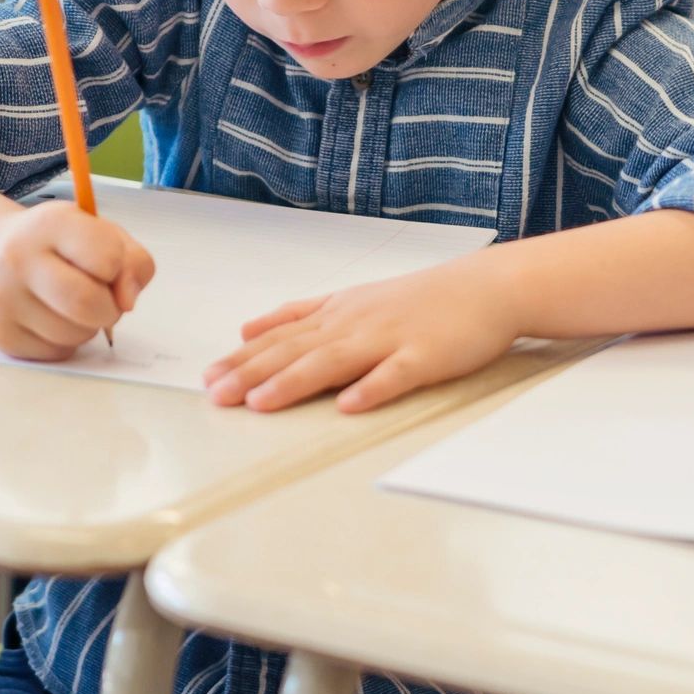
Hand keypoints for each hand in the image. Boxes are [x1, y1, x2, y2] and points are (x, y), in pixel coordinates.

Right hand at [0, 201, 155, 360]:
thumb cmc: (59, 244)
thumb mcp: (102, 233)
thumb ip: (134, 262)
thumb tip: (127, 301)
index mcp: (50, 224)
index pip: (107, 260)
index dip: (119, 270)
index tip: (109, 267)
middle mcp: (17, 258)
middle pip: (87, 305)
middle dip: (109, 309)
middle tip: (103, 298)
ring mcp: (2, 298)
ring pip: (75, 335)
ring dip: (88, 326)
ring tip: (70, 304)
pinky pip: (57, 352)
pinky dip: (66, 341)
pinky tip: (50, 317)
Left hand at [203, 260, 519, 412]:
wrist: (486, 287)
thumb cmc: (422, 299)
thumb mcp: (354, 298)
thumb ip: (302, 313)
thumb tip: (249, 328)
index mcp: (338, 314)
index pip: (281, 337)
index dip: (243, 358)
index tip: (208, 378)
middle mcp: (356, 324)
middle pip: (297, 350)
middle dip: (252, 373)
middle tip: (216, 396)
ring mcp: (390, 338)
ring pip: (334, 361)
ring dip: (294, 382)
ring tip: (260, 402)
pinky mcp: (425, 355)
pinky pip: (395, 374)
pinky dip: (371, 389)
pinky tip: (348, 406)